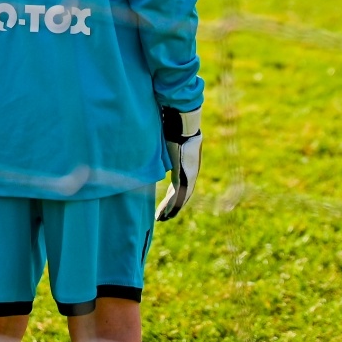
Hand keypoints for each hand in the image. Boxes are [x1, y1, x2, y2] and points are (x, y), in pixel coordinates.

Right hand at [156, 106, 201, 220]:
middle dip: (172, 205)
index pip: (179, 183)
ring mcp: (189, 174)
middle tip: (163, 215)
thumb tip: (150, 142)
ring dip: (171, 209)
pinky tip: (166, 214)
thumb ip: (162, 146)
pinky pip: (178, 195)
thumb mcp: (167, 139)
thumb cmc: (173, 125)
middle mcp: (191, 171)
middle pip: (182, 193)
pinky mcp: (184, 175)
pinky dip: (172, 206)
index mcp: (187, 163)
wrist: (182, 122)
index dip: (172, 194)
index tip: (166, 201)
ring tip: (162, 218)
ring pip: (181, 197)